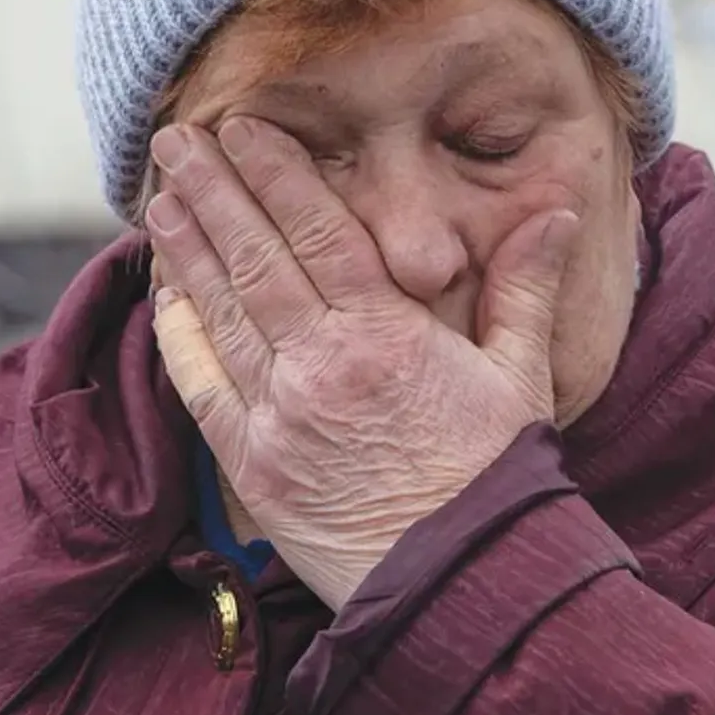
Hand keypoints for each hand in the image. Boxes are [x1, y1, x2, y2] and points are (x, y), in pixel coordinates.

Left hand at [148, 117, 576, 608]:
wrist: (460, 585)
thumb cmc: (496, 478)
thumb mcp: (523, 377)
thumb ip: (524, 288)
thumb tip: (553, 212)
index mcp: (387, 336)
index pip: (319, 232)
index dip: (277, 174)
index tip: (244, 129)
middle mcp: (321, 365)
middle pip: (255, 257)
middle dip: (213, 190)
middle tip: (177, 138)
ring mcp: (278, 416)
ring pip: (220, 312)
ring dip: (187, 248)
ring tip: (161, 196)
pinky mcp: (252, 465)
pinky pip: (201, 385)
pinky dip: (180, 334)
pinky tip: (165, 293)